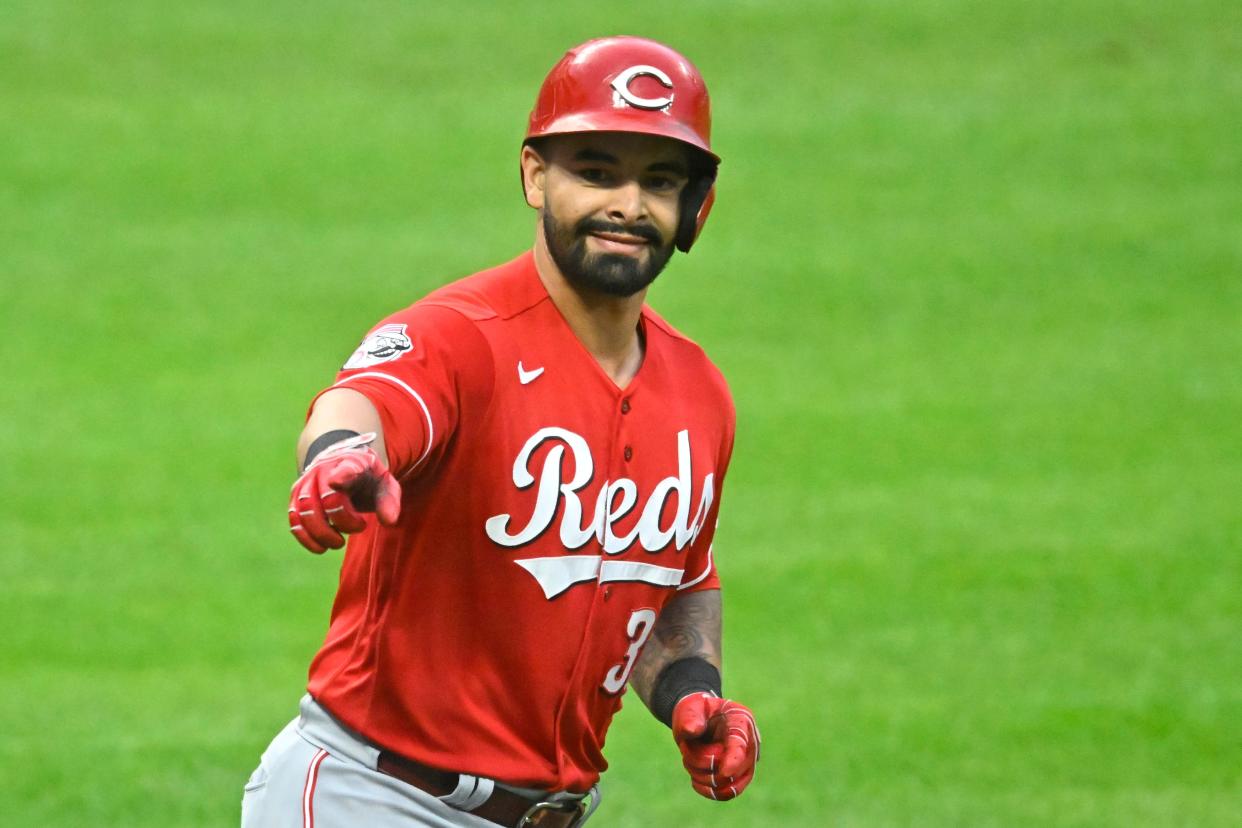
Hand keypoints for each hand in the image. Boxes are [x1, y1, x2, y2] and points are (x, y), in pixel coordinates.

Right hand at [287, 433, 400, 552]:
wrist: (341, 466)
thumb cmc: (367, 479)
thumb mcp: (385, 485)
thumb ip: (389, 501)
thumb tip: (388, 521)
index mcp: (352, 462)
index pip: (346, 468)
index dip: (341, 475)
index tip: (336, 482)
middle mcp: (324, 469)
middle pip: (327, 499)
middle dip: (344, 521)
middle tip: (360, 527)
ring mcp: (307, 482)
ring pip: (305, 511)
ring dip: (323, 534)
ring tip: (339, 542)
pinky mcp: (296, 497)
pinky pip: (294, 519)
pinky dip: (306, 538)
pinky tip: (321, 548)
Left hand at [672, 692, 760, 800]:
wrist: (699, 719)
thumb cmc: (696, 711)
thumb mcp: (690, 708)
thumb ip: (690, 717)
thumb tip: (691, 730)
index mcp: (740, 721)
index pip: (740, 744)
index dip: (734, 760)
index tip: (724, 772)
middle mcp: (750, 743)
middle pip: (731, 769)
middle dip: (702, 763)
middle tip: (685, 747)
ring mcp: (747, 761)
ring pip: (726, 784)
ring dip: (700, 775)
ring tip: (689, 757)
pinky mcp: (739, 775)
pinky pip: (726, 794)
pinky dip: (708, 790)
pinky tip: (695, 779)